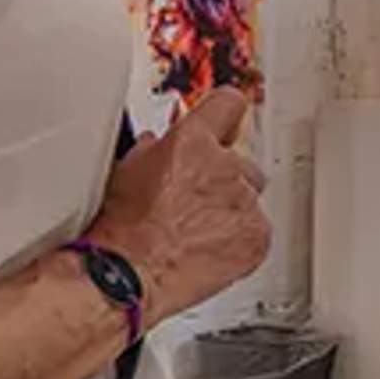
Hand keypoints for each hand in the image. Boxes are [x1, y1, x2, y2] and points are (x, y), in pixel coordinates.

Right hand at [90, 89, 268, 322]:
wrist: (129, 274)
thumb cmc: (121, 228)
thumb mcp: (126, 170)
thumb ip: (152, 149)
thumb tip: (156, 144)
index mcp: (192, 142)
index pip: (228, 104)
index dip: (225, 114)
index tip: (226, 122)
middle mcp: (224, 166)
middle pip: (242, 160)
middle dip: (224, 176)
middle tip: (197, 200)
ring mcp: (243, 202)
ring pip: (250, 197)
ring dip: (231, 208)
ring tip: (197, 231)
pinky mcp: (256, 237)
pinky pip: (257, 230)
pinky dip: (240, 240)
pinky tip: (210, 249)